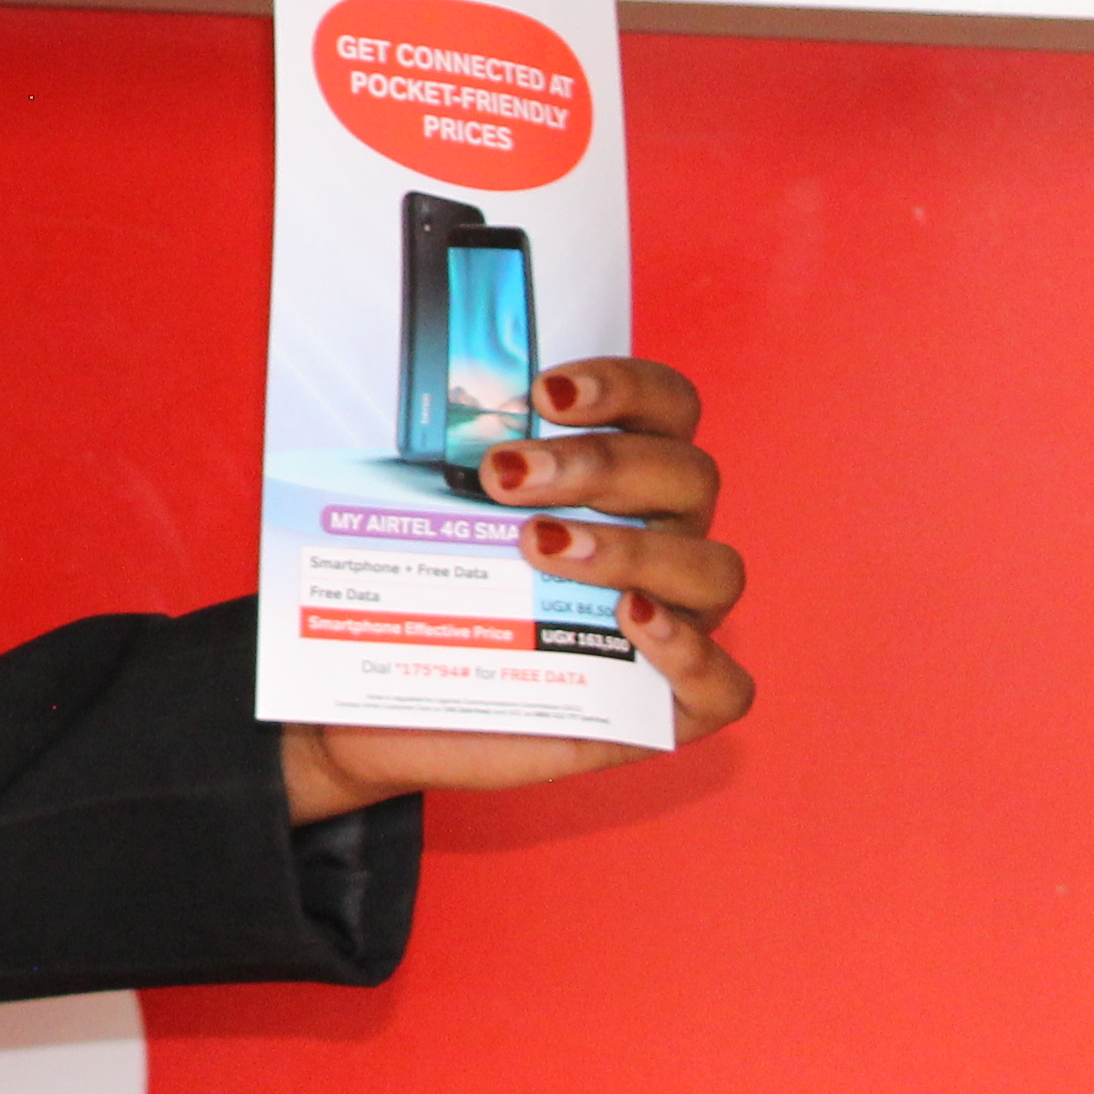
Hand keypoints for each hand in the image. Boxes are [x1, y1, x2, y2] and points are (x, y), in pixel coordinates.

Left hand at [282, 357, 750, 824]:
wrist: (380, 708)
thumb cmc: (411, 591)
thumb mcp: (408, 511)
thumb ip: (421, 452)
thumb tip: (367, 385)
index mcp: (620, 478)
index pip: (666, 408)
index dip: (625, 386)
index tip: (543, 395)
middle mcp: (662, 541)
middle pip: (688, 477)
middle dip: (600, 465)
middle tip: (504, 477)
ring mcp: (672, 624)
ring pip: (714, 571)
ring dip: (634, 548)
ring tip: (542, 549)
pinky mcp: (666, 708)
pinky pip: (726, 686)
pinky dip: (691, 653)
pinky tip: (630, 622)